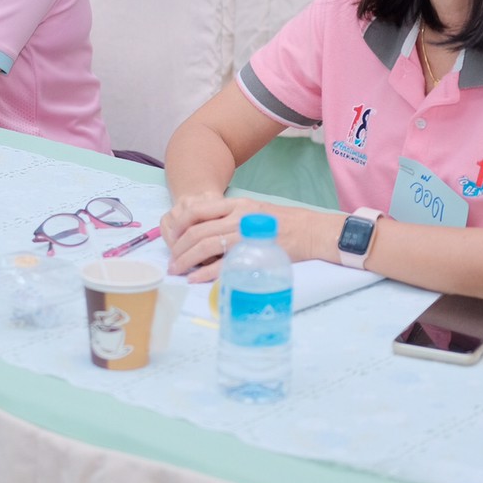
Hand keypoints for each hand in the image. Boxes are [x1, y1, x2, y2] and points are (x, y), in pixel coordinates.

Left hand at [161, 192, 311, 281]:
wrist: (310, 230)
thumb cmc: (282, 222)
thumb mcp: (253, 210)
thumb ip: (230, 217)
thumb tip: (205, 231)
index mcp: (236, 204)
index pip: (197, 210)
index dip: (179, 225)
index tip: (173, 238)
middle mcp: (237, 216)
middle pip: (198, 230)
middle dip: (179, 247)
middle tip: (172, 261)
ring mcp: (245, 234)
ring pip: (206, 246)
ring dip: (187, 259)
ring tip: (178, 270)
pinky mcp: (253, 253)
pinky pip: (223, 264)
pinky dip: (205, 272)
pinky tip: (194, 278)